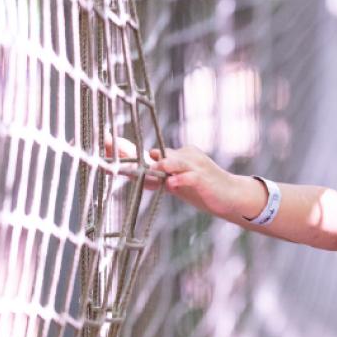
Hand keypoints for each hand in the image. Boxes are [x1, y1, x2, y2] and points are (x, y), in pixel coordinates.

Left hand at [104, 137, 239, 218]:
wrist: (232, 195)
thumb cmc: (203, 189)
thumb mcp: (177, 183)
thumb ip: (157, 178)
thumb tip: (134, 174)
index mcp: (178, 155)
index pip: (149, 151)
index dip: (126, 147)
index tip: (104, 141)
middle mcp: (185, 156)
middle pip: (157, 154)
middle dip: (135, 154)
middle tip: (114, 151)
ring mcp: (196, 166)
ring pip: (174, 162)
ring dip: (160, 165)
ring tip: (148, 167)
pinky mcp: (205, 179)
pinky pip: (191, 177)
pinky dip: (181, 180)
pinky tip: (172, 185)